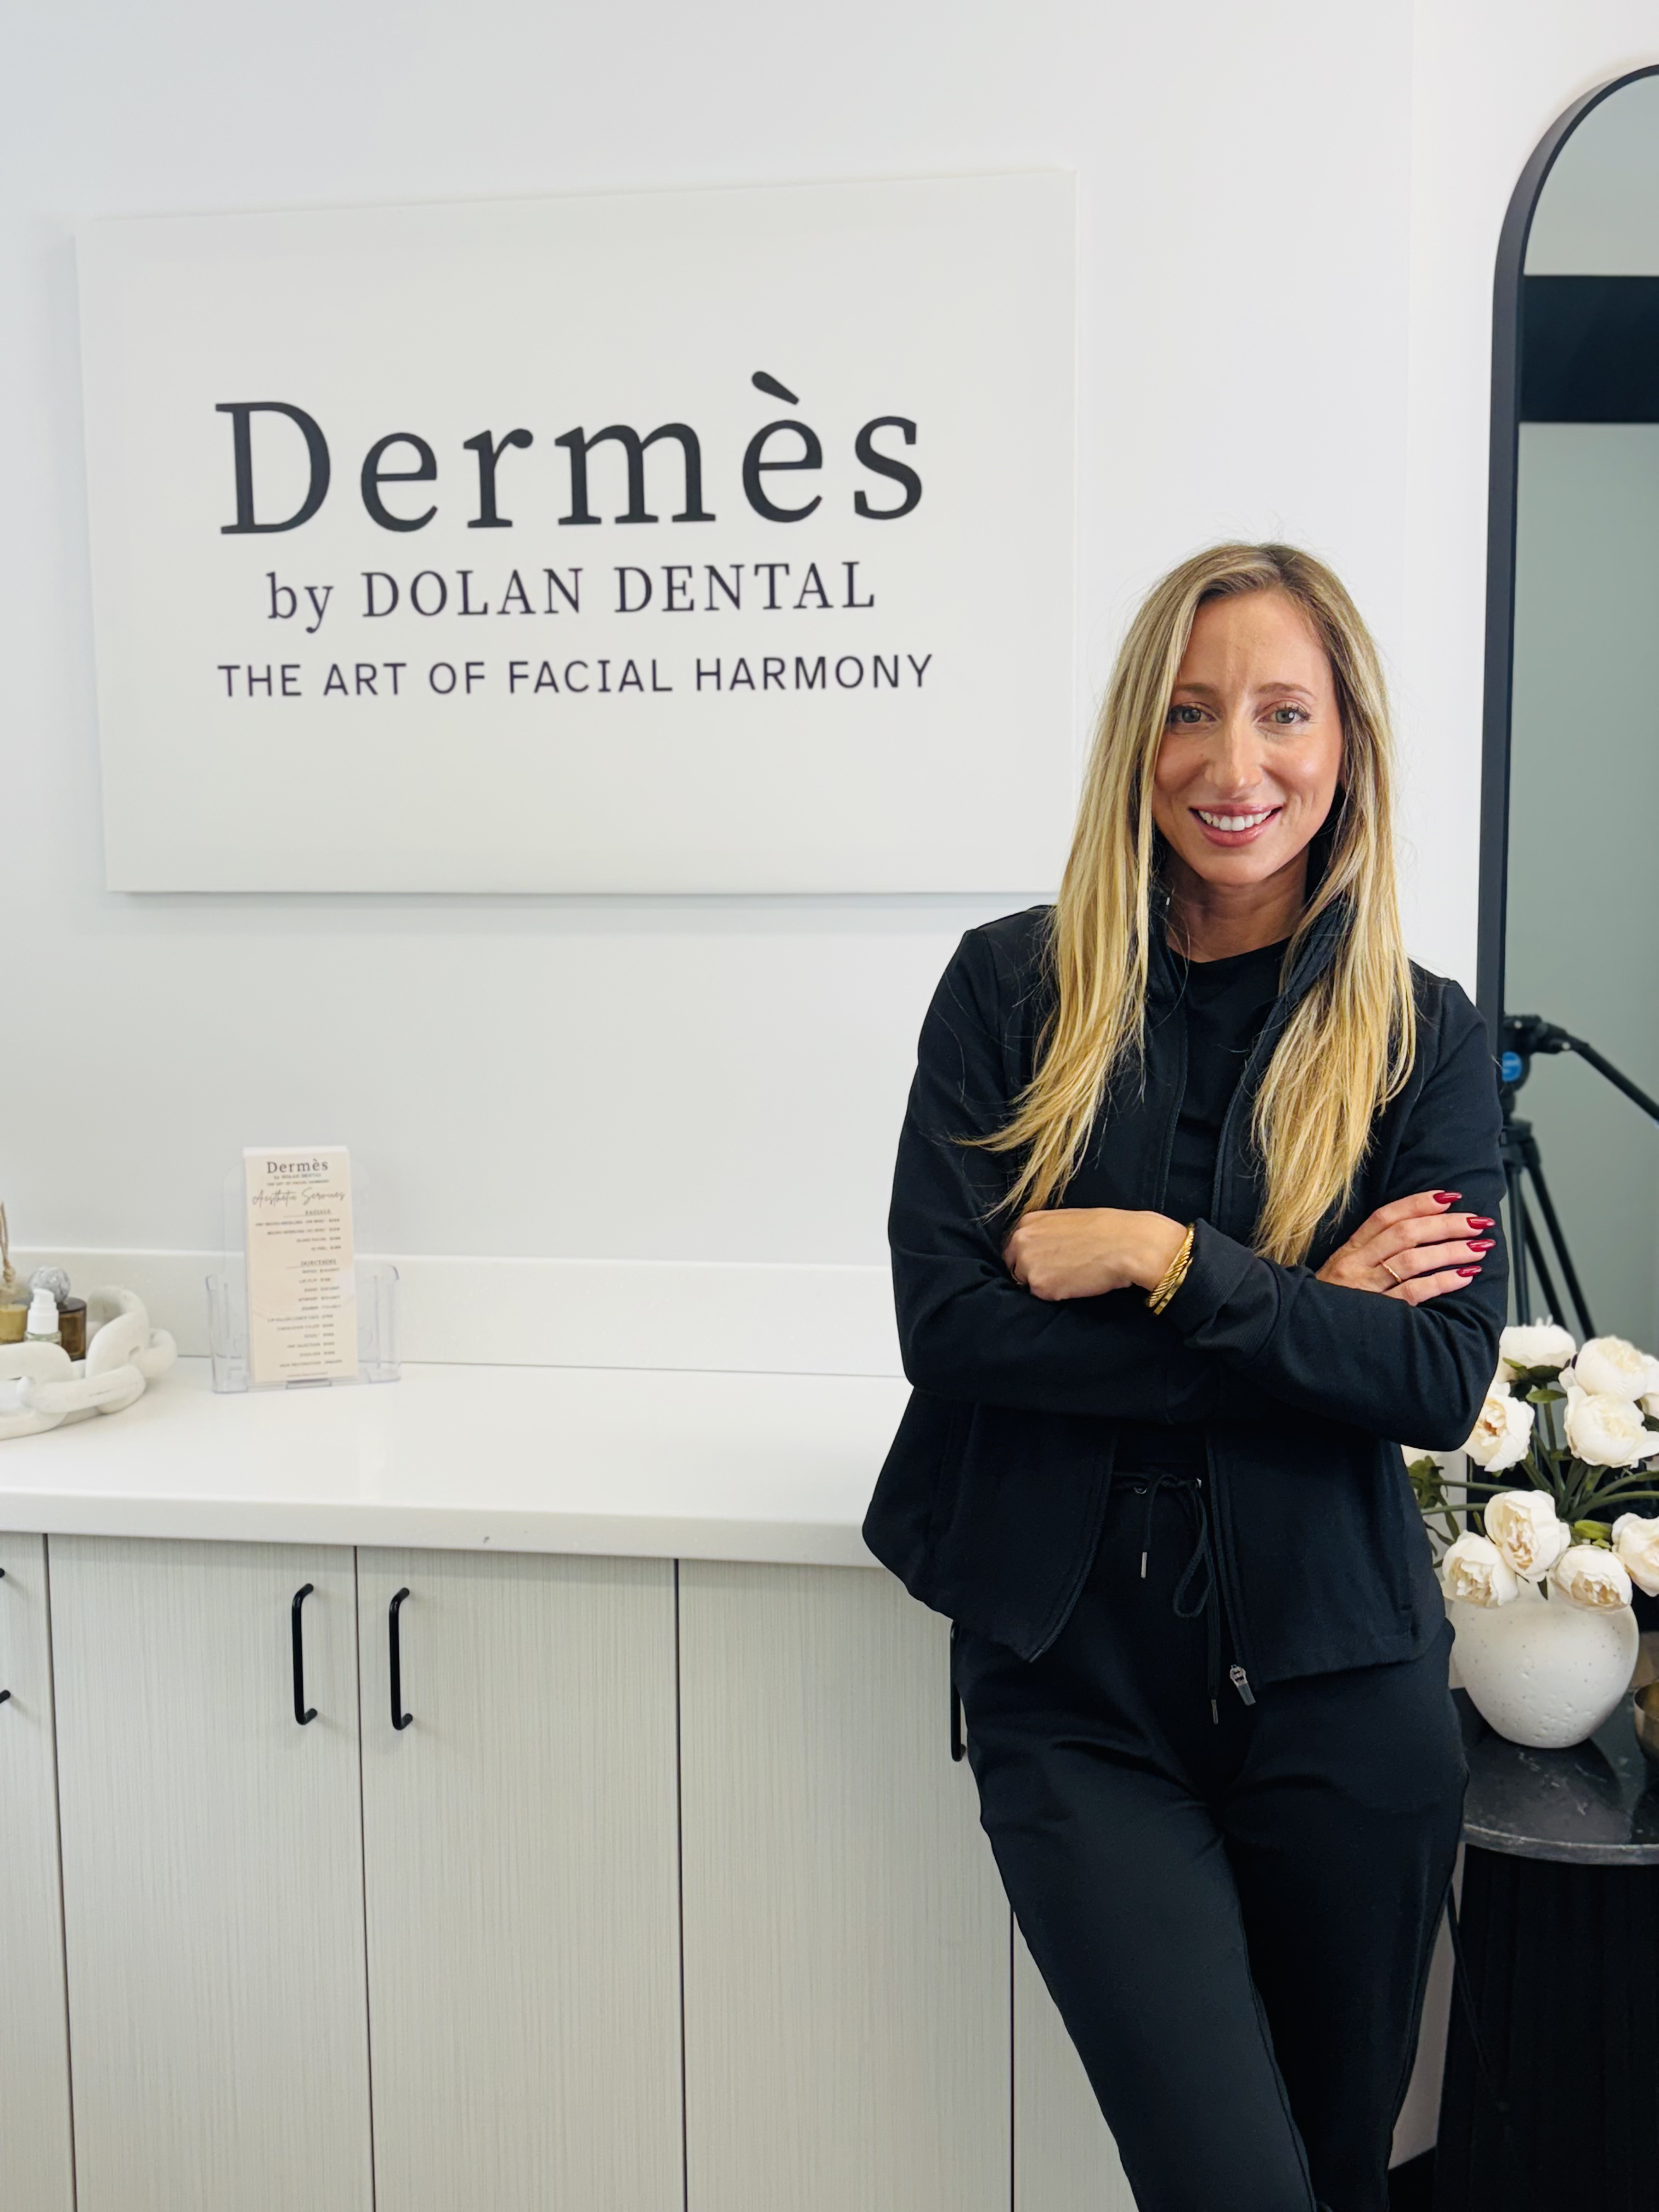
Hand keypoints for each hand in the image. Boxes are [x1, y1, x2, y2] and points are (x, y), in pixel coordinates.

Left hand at [1003, 1209, 1185, 1301]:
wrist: (1127, 1244)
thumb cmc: (1105, 1229)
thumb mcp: (1067, 1220)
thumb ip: (1046, 1232)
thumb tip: (1041, 1248)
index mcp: (1028, 1222)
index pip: (1013, 1247)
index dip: (1030, 1257)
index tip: (1046, 1261)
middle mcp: (1021, 1241)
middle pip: (1015, 1266)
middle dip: (1032, 1272)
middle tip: (1060, 1272)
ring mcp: (1028, 1264)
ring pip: (1028, 1283)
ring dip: (1045, 1284)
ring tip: (1072, 1275)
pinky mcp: (1040, 1286)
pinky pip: (1042, 1296)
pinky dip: (1057, 1294)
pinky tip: (1076, 1283)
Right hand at [1315, 1191, 1494, 1303]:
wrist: (1305, 1336)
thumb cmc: (1331, 1304)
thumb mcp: (1342, 1272)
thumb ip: (1370, 1253)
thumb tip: (1416, 1233)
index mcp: (1348, 1251)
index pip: (1385, 1217)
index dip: (1418, 1203)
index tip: (1449, 1197)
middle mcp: (1355, 1265)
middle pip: (1405, 1234)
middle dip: (1446, 1224)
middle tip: (1477, 1222)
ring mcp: (1365, 1289)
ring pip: (1413, 1260)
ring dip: (1451, 1250)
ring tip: (1479, 1246)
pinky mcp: (1378, 1314)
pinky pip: (1414, 1293)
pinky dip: (1442, 1282)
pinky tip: (1465, 1276)